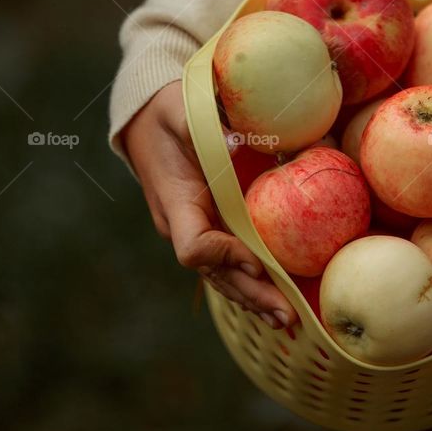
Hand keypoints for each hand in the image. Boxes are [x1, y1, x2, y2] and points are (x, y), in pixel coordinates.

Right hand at [122, 80, 298, 329]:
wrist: (145, 118)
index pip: (193, 245)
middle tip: (286, 316)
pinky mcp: (206, 225)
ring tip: (286, 321)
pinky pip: (226, 263)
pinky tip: (273, 300)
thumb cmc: (167, 109)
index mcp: (175, 201)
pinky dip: (247, 282)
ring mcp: (192, 229)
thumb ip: (202, 128)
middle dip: (250, 294)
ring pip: (220, 275)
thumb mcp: (180, 110)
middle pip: (213, 273)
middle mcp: (181, 224)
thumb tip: (236, 145)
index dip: (224, 256)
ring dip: (252, 299)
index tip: (256, 260)